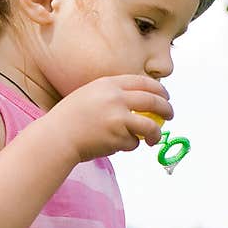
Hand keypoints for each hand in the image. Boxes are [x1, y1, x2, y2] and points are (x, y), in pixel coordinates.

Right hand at [53, 74, 173, 162]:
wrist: (57, 136)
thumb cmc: (71, 119)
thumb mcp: (90, 95)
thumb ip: (112, 94)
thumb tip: (140, 100)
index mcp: (108, 84)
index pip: (142, 82)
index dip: (158, 89)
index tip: (165, 95)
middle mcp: (115, 97)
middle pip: (153, 100)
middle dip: (166, 108)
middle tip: (170, 115)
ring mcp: (118, 117)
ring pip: (150, 125)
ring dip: (156, 134)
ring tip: (154, 139)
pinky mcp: (118, 136)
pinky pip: (133, 142)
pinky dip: (129, 146)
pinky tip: (116, 145)